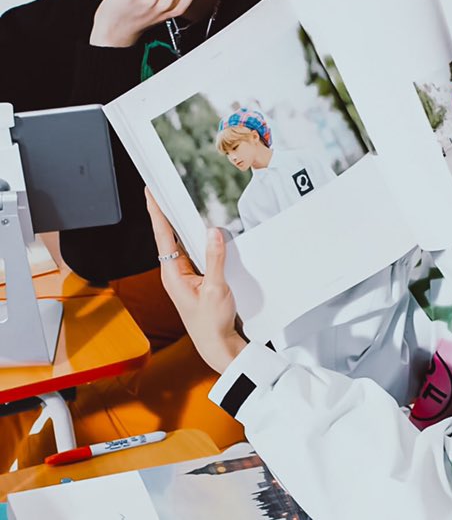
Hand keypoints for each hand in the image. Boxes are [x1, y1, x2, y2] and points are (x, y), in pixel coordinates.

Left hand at [145, 188, 245, 372]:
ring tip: (174, 203)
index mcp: (172, 274)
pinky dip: (193, 239)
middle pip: (167, 235)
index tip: (151, 193)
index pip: (163, 235)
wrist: (217, 345)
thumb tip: (212, 232)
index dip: (156, 212)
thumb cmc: (212, 323)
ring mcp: (183, 276)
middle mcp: (174, 273)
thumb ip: (215, 259)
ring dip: (178, 225)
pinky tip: (196, 231)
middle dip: (164, 212)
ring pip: (180, 244)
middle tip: (160, 190)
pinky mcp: (194, 280)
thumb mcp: (217, 289)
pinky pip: (192, 253)